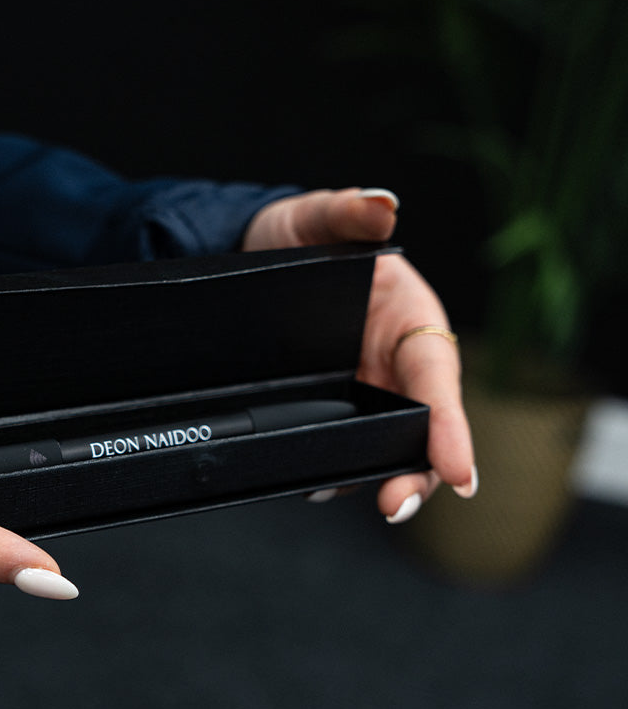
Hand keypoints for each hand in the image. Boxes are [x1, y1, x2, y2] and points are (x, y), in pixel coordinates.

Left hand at [243, 188, 475, 520]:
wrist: (249, 256)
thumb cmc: (295, 236)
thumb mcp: (316, 219)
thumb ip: (347, 213)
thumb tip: (382, 204)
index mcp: (409, 318)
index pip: (437, 376)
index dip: (451, 426)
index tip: (459, 470)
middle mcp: (393, 361)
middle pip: (420, 427)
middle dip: (416, 471)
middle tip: (394, 504)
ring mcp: (361, 388)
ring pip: (385, 444)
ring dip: (374, 476)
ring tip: (341, 492)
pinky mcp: (330, 404)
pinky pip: (343, 441)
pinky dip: (336, 466)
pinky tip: (314, 483)